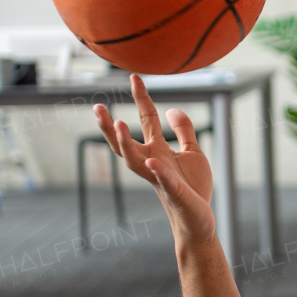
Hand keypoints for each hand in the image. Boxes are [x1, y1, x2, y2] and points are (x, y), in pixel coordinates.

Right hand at [93, 74, 215, 245]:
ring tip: (118, 124)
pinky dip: (158, 172)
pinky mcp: (175, 192)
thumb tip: (171, 109)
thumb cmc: (193, 187)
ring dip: (125, 144)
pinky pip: (164, 181)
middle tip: (97, 107)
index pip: (146, 120)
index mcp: (158, 150)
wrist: (199, 219)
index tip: (134, 76)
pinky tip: (152, 161)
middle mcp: (152, 162)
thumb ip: (183, 130)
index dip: (141, 98)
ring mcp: (160, 178)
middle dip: (109, 127)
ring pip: (134, 162)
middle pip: (125, 143)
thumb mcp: (192, 152)